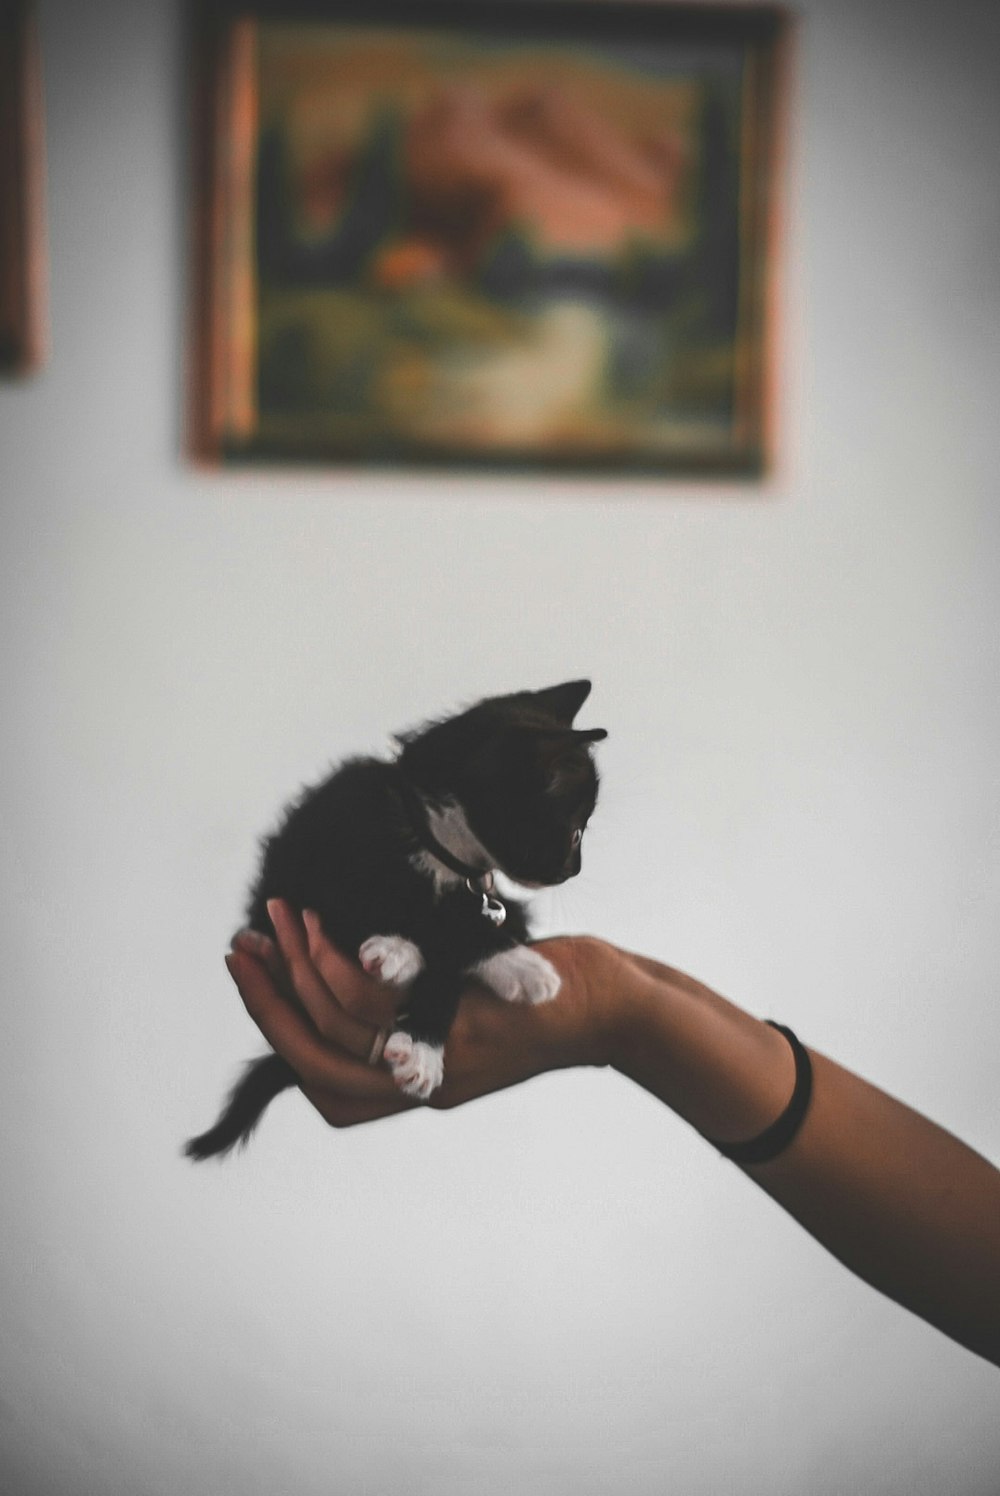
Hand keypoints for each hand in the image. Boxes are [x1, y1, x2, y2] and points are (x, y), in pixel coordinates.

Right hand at [225, 900, 618, 1127]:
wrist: (611, 1008)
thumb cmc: (541, 999)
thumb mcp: (466, 1014)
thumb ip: (412, 1011)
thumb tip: (349, 975)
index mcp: (417, 1086)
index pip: (327, 1090)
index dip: (282, 1038)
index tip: (254, 985)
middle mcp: (422, 1082)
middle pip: (317, 1059)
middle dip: (267, 1003)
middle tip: (239, 950)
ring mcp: (440, 1053)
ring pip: (338, 1022)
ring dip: (297, 966)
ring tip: (279, 918)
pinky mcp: (459, 1017)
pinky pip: (376, 996)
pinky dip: (337, 958)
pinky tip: (324, 924)